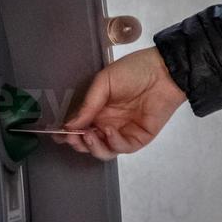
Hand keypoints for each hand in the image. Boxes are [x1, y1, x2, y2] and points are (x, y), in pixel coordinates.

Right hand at [61, 46, 187, 159]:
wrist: (164, 71)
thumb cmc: (133, 71)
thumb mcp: (104, 82)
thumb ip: (88, 104)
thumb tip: (69, 125)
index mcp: (97, 109)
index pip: (78, 126)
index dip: (67, 133)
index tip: (57, 135)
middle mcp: (107, 123)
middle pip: (88, 143)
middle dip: (78, 143)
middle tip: (72, 137)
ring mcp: (122, 132)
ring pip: (103, 150)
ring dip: (93, 147)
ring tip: (89, 136)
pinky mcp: (138, 138)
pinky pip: (122, 148)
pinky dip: (113, 143)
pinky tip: (109, 131)